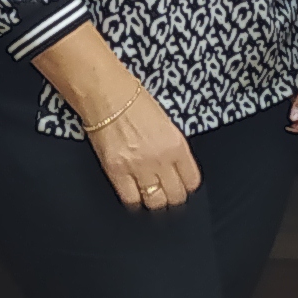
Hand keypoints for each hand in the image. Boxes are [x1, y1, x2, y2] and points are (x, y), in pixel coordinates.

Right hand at [82, 85, 200, 212]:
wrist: (106, 95)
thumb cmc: (134, 102)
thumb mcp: (166, 123)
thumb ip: (173, 149)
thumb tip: (176, 168)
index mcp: (177, 145)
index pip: (191, 181)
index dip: (186, 186)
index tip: (181, 185)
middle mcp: (160, 159)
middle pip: (175, 196)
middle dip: (172, 196)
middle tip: (166, 191)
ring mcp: (138, 167)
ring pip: (154, 202)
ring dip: (154, 200)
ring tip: (150, 193)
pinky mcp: (116, 172)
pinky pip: (130, 199)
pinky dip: (134, 199)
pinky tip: (133, 192)